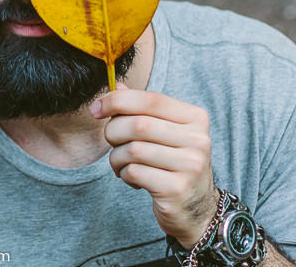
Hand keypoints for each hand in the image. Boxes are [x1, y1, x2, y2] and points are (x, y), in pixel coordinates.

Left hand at [92, 89, 217, 247]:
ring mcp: (190, 165)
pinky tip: (133, 179)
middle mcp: (198, 139)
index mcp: (195, 118)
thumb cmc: (174, 163)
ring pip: (133, 150)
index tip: (96, 109)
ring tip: (121, 163)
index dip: (118, 101)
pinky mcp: (177, 189)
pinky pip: (134, 172)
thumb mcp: (164, 131)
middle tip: (111, 142)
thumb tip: (116, 87)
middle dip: (113, 132)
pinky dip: (125, 174)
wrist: (196, 208)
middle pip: (139, 124)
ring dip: (117, 157)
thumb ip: (143, 108)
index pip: (151, 99)